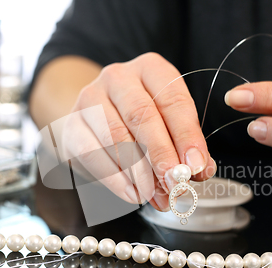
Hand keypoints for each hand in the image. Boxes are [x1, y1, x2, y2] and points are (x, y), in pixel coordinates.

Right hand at [60, 53, 215, 210]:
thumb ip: (185, 145)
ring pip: (116, 136)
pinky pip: (92, 153)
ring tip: (157, 196)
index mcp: (150, 69)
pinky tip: (133, 194)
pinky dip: (116, 179)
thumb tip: (200, 170)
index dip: (187, 135)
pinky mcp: (72, 125)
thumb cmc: (140, 123)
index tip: (197, 165)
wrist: (96, 121)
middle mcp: (118, 77)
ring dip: (140, 172)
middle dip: (162, 154)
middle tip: (175, 183)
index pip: (172, 100)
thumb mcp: (168, 125)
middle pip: (142, 115)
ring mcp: (90, 98)